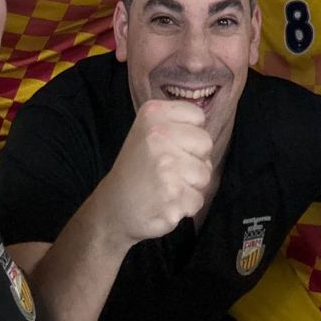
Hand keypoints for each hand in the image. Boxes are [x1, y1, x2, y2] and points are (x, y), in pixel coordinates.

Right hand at [106, 99, 213, 244]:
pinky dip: (186, 205)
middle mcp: (159, 134)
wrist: (113, 207)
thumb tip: (206, 128)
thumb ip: (176, 123)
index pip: (197, 116)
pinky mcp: (172, 193)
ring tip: (168, 186)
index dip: (189, 134)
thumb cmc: (137, 168)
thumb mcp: (148, 130)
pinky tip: (167, 202)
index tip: (170, 145)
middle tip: (170, 169)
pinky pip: (198, 198)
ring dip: (191, 185)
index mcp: (154, 113)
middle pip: (206, 143)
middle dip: (194, 160)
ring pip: (205, 174)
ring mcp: (166, 165)